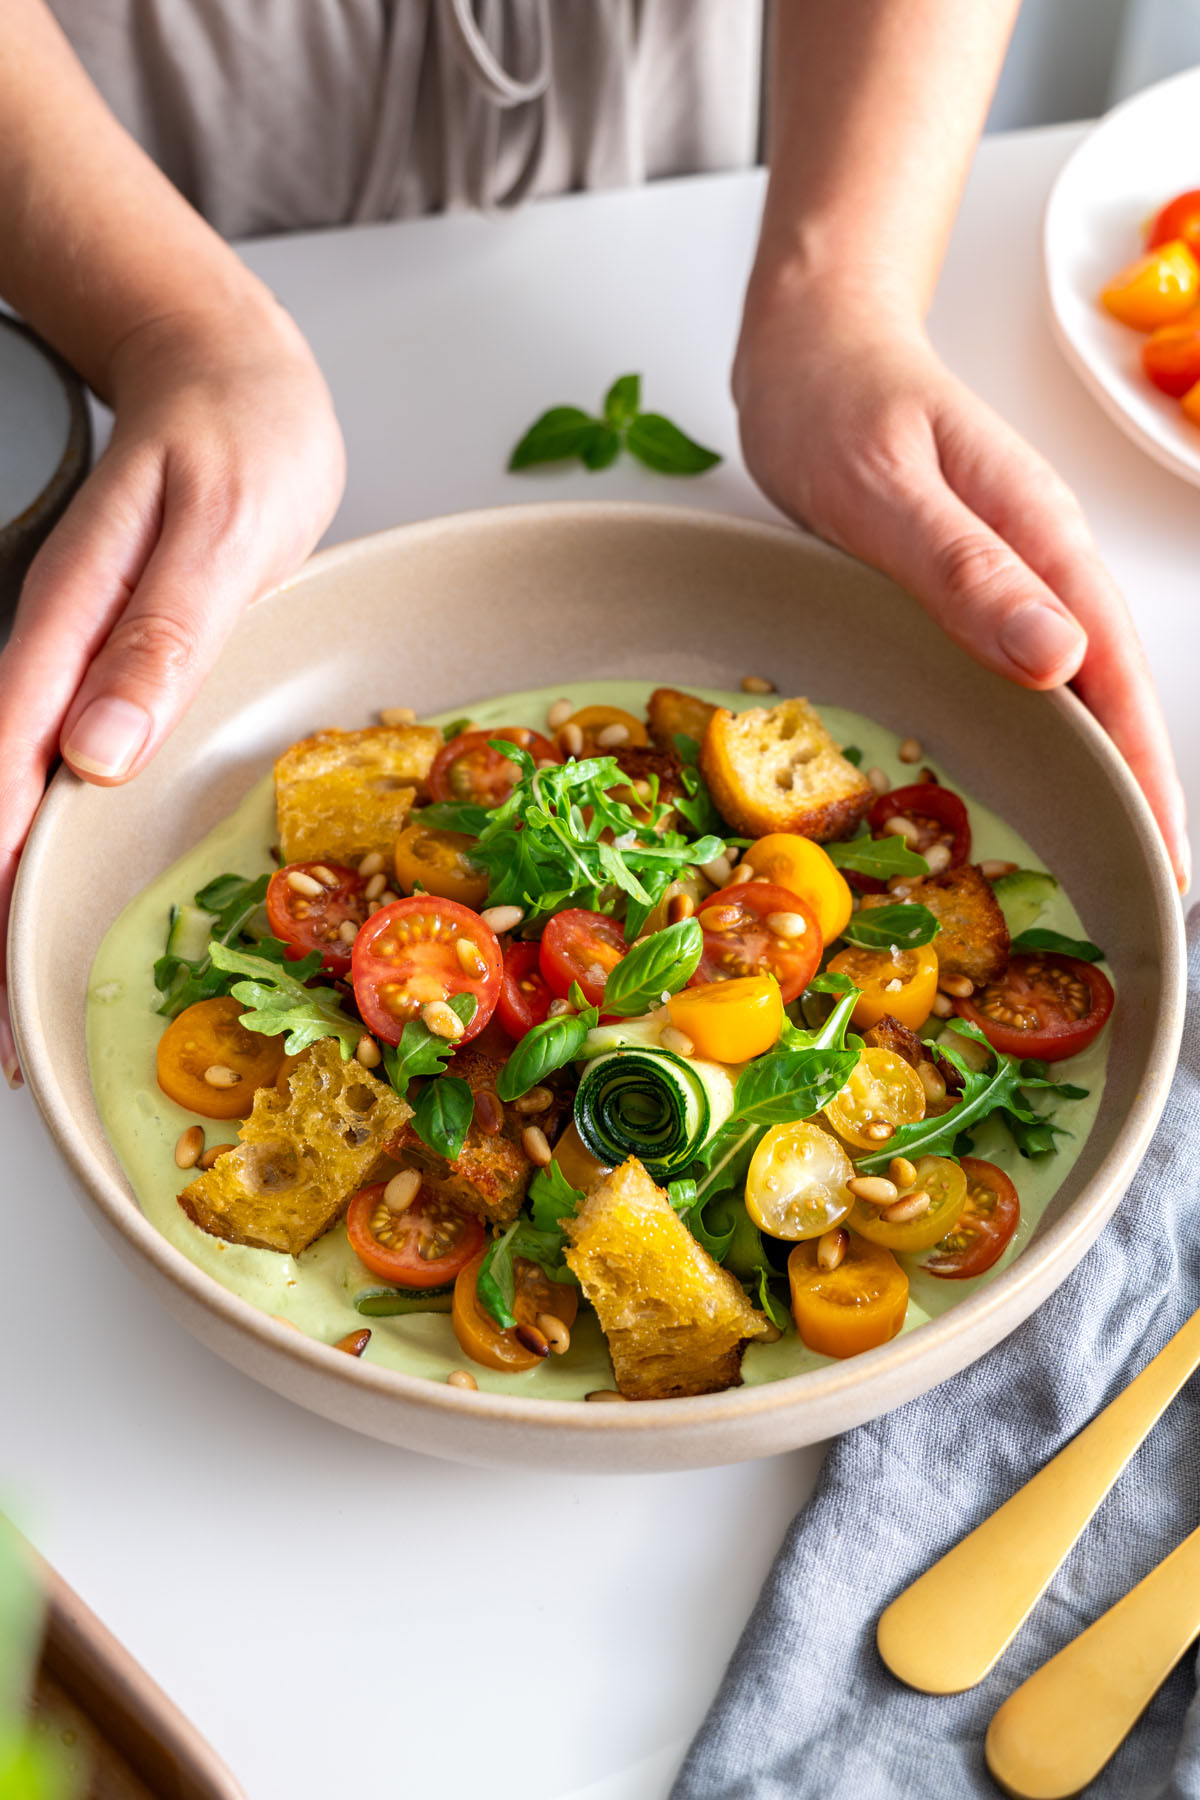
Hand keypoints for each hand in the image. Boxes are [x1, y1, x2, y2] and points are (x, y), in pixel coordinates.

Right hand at [0, 304, 344, 1086]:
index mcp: (73, 628)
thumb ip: (159, 638)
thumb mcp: (220, 529)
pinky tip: (52, 900)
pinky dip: (43, 847)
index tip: (0, 984)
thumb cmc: (233, 442)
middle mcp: (59, 659)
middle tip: (2, 1046)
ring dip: (10, 901)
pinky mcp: (103, 675)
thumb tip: (95, 749)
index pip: (5, 775)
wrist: (225, 373)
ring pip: (18, 799)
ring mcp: (76, 670)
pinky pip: (57, 771)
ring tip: (14, 1008)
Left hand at [734, 282, 1189, 890]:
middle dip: (1139, 789)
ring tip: (1112, 852)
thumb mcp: (886, 487)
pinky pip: (1028, 668)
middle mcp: (1043, 560)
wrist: (814, 339)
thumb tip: (1061, 658)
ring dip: (1098, 767)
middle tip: (1155, 889)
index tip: (1166, 860)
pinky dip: (1045, 728)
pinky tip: (1038, 772)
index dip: (1142, 773)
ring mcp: (1013, 571)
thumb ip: (966, 570)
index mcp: (1040, 539)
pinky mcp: (976, 580)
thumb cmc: (839, 402)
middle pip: (1112, 691)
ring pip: (1076, 685)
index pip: (1114, 678)